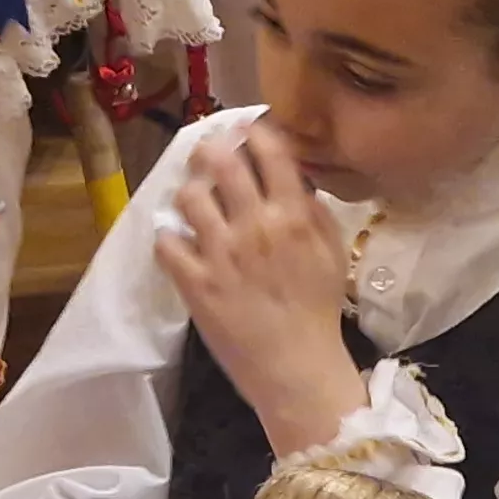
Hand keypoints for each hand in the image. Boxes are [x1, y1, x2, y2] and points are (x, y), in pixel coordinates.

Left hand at [155, 125, 366, 456]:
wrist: (297, 368)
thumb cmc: (319, 311)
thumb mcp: (331, 252)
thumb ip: (313, 210)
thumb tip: (295, 176)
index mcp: (293, 215)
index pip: (270, 151)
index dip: (254, 131)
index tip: (245, 129)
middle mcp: (255, 225)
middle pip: (222, 163)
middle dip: (211, 147)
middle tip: (207, 150)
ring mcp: (221, 253)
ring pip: (189, 197)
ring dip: (188, 191)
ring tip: (191, 198)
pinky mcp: (195, 283)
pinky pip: (166, 243)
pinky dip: (168, 237)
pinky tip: (176, 241)